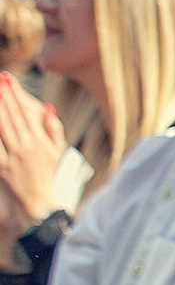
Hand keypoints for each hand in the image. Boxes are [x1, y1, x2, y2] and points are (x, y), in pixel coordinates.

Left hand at [0, 78, 65, 239]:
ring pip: (2, 126)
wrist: (41, 205)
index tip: (9, 79)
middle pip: (12, 116)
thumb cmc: (50, 179)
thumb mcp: (58, 154)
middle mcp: (28, 146)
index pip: (27, 112)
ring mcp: (14, 156)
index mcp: (41, 142)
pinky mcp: (2, 167)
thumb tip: (48, 107)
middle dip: (4, 95)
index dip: (17, 94)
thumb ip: (53, 129)